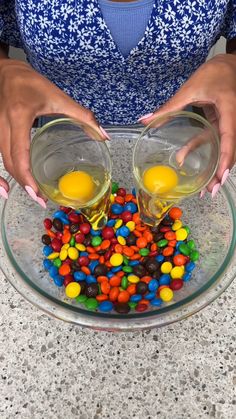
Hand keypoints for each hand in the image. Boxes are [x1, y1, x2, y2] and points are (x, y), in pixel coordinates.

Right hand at [0, 59, 108, 206]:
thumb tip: (103, 135)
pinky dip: (3, 173)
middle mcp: (2, 125)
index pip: (19, 154)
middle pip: (10, 163)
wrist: (5, 71)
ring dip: (17, 180)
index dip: (27, 177)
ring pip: (3, 162)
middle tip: (41, 200)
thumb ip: (83, 116)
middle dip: (25, 185)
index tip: (38, 194)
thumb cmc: (30, 82)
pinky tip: (8, 186)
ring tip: (34, 193)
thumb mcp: (58, 96)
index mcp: (19, 116)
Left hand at [139, 54, 235, 197]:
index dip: (226, 157)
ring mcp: (231, 124)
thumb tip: (145, 120)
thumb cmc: (213, 73)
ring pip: (227, 150)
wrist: (229, 63)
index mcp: (228, 109)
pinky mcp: (225, 125)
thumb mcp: (190, 89)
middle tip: (211, 191)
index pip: (229, 137)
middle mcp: (233, 120)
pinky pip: (220, 144)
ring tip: (209, 190)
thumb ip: (169, 107)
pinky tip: (204, 170)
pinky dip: (214, 158)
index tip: (221, 174)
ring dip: (219, 169)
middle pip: (230, 150)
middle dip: (222, 172)